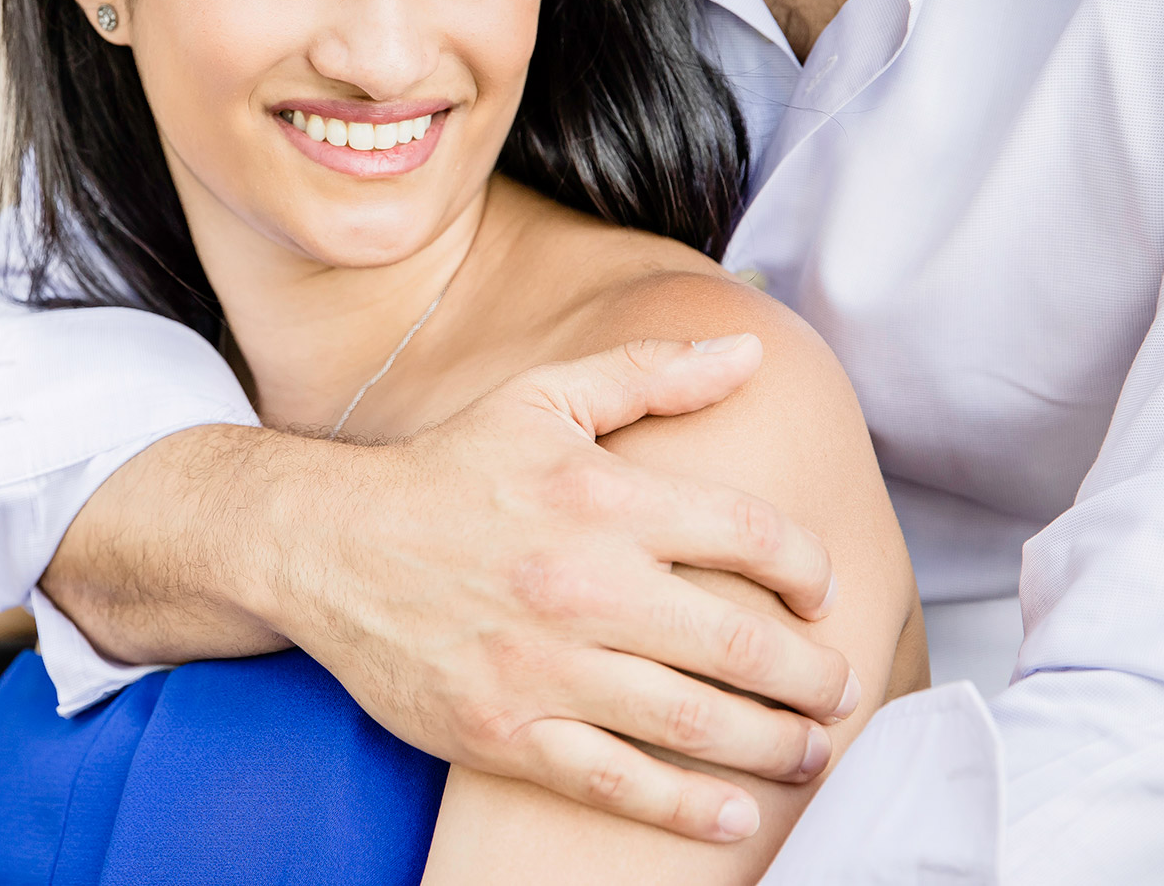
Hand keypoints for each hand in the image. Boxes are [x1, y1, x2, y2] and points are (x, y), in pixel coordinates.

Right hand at [263, 336, 856, 842]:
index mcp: (602, 497)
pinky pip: (619, 785)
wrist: (325, 544)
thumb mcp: (541, 400)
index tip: (821, 594)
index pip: (752, 535)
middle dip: (813, 677)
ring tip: (807, 750)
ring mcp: (544, 667)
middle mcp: (582, 583)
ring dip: (774, 745)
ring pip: (694, 722)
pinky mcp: (505, 733)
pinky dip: (688, 809)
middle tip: (839, 688)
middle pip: (742, 644)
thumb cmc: (444, 472)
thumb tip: (749, 350)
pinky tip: (734, 813)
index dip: (810, 570)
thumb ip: (649, 374)